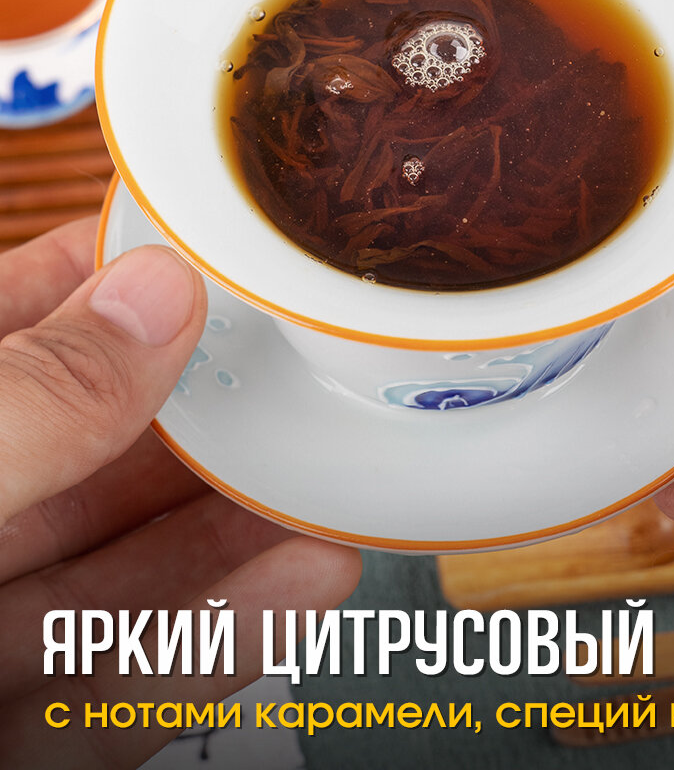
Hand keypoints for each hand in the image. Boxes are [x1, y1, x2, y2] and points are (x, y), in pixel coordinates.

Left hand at [0, 219, 359, 769]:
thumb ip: (34, 400)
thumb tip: (155, 298)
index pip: (31, 317)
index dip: (125, 275)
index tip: (224, 251)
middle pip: (103, 448)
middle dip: (215, 412)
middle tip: (315, 372)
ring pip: (132, 566)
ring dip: (244, 525)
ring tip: (342, 475)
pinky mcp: (7, 734)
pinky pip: (127, 677)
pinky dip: (221, 634)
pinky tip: (306, 579)